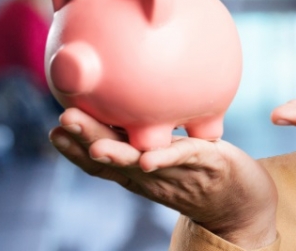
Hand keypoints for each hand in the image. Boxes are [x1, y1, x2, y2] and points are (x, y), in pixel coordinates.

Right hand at [49, 108, 276, 248]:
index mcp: (139, 169)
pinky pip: (185, 161)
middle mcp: (152, 175)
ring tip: (96, 145)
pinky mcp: (209, 165)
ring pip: (142, 164)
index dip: (76, 149)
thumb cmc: (203, 168)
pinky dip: (165, 159)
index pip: (102, 161)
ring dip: (118, 155)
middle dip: (86, 143)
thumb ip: (144, 129)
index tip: (53, 131)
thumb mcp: (169, 146)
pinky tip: (148, 159)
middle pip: (115, 161)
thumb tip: (125, 95)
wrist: (242, 200)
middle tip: (62, 123)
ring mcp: (179, 173)